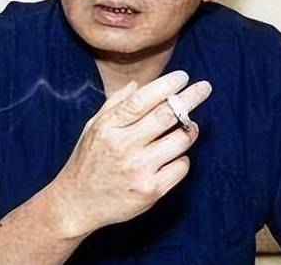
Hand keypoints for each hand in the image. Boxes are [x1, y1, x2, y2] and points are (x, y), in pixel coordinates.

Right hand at [48, 70, 211, 236]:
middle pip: (166, 116)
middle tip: (204, 87)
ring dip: (190, 129)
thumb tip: (137, 84)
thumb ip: (114, 105)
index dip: (165, 85)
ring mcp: (139, 170)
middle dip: (190, 98)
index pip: (142, 100)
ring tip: (190, 126)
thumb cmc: (87, 161)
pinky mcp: (151, 191)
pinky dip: (182, 158)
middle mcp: (124, 146)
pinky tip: (173, 156)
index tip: (183, 76)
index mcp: (108, 127)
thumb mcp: (93, 127)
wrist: (76, 204)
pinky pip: (181, 166)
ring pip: (180, 141)